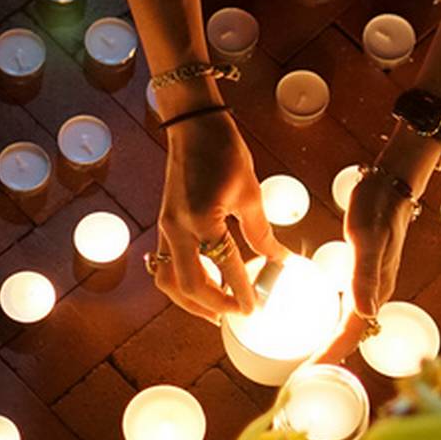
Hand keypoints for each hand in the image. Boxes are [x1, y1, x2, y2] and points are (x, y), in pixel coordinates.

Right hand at [153, 114, 286, 319]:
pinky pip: (165, 265)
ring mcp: (165, 227)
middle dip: (213, 306)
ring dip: (190, 301)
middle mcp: (177, 228)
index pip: (225, 267)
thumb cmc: (222, 150)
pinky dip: (181, 283)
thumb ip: (261, 232)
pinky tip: (200, 285)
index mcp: (202, 220)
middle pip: (188, 285)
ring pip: (169, 280)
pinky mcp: (163, 224)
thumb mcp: (249, 191)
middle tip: (236, 314)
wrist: (192, 125)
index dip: (242, 292)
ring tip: (215, 310)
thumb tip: (277, 259)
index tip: (255, 309)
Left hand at [323, 168, 418, 360]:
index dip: (330, 355)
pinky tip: (317, 320)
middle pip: (350, 335)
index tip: (308, 374)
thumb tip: (364, 314)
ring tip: (308, 357)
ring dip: (330, 341)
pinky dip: (332, 320)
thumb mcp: (368, 239)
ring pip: (349, 322)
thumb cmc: (378, 207)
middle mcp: (374, 292)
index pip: (351, 333)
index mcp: (375, 289)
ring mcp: (370, 283)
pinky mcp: (363, 272)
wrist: (392, 183)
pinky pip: (346, 306)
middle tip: (302, 375)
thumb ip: (365, 276)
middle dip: (329, 357)